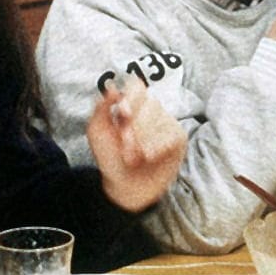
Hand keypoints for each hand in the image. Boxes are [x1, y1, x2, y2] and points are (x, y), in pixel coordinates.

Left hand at [88, 75, 185, 212]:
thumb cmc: (110, 158)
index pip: (137, 87)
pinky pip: (172, 135)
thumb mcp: (97, 132)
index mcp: (131, 104)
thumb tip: (112, 88)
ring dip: (144, 141)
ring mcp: (167, 123)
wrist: (123, 187)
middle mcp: (151, 110)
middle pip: (150, 104)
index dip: (132, 98)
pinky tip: (149, 157)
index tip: (122, 114)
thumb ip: (101, 108)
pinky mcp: (178, 138)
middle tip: (125, 147)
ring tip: (134, 158)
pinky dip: (158, 146)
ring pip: (161, 120)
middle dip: (134, 128)